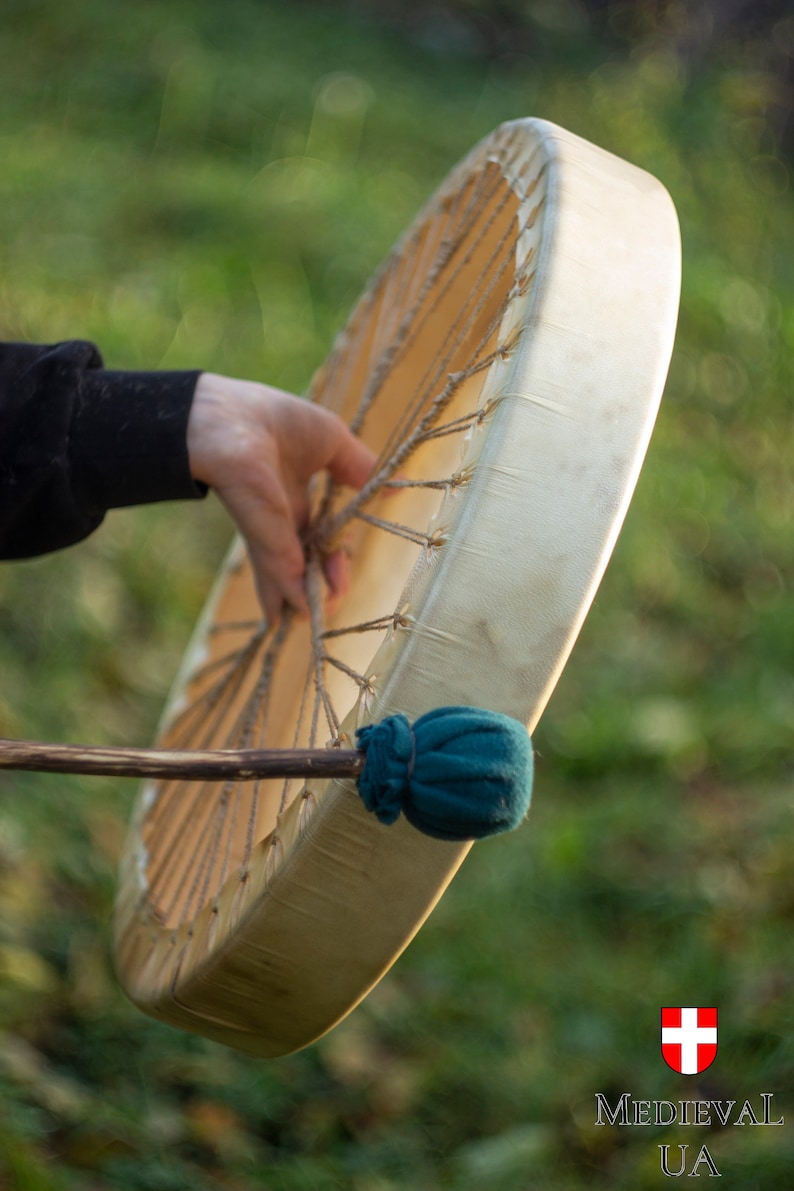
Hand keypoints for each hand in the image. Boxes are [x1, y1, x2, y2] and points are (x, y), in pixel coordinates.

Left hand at [186, 373, 375, 623]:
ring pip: (287, 575)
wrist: (230, 416)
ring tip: (312, 621)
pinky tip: (298, 610)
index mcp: (295, 500)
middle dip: (322, 585)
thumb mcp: (331, 441)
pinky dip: (291, 589)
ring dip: (302, 600)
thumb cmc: (275, 418)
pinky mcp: (260, 533)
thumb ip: (360, 467)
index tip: (346, 561)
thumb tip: (396, 487)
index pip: (320, 540)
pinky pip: (282, 567)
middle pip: (304, 565)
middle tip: (335, 596)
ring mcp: (268, 531)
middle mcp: (279, 522)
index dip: (335, 557)